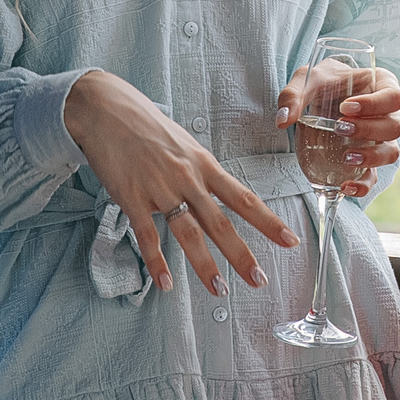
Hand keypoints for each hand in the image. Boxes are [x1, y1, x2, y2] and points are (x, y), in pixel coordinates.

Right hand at [63, 70, 300, 296]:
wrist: (107, 110)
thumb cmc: (149, 128)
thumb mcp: (185, 146)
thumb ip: (201, 174)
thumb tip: (218, 196)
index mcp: (205, 165)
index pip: (243, 198)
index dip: (269, 221)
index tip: (291, 240)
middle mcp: (187, 178)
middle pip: (220, 222)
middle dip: (241, 254)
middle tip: (258, 280)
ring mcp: (160, 189)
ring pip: (188, 233)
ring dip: (205, 265)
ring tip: (219, 289)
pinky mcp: (132, 198)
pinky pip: (147, 235)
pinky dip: (156, 262)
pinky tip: (165, 283)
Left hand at [273, 62, 399, 198]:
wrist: (324, 94)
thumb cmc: (323, 82)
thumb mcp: (308, 79)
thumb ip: (294, 95)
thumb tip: (283, 120)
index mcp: (383, 86)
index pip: (393, 97)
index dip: (375, 104)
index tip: (346, 107)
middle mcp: (389, 114)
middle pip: (394, 126)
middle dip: (369, 130)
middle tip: (339, 128)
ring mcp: (382, 139)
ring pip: (391, 153)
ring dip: (371, 158)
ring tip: (346, 157)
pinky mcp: (369, 160)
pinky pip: (374, 176)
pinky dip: (363, 185)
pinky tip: (345, 187)